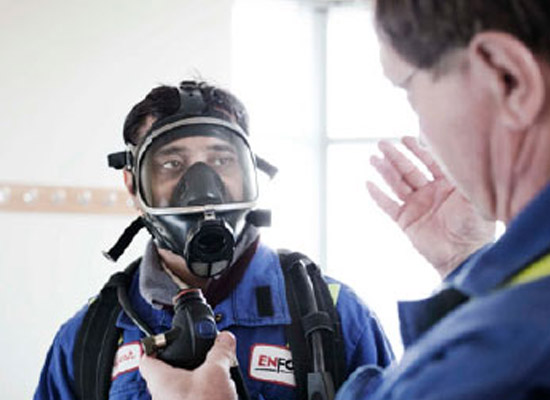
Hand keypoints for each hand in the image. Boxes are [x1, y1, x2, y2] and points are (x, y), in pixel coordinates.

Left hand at [140, 331, 237, 399]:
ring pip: (176, 393)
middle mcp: (160, 398)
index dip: (155, 348)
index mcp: (161, 380)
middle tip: (197, 359)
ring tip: (213, 380)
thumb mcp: (217, 372)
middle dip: (182, 368)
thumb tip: (224, 339)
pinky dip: (198, 399)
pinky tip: (215, 398)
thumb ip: (220, 352)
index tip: (165, 342)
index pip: (146, 359)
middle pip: (164, 376)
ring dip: (192, 386)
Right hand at [367, 137, 494, 277]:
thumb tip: (463, 154)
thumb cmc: (475, 228)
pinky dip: (378, 196)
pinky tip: (369, 184)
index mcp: (447, 184)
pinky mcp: (405, 221)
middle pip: (408, 170)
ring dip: (384, 171)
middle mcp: (430, 192)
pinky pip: (388, 206)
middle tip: (382, 143)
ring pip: (396, 184)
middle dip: (395, 156)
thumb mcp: (475, 199)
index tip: (405, 138)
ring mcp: (416, 206)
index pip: (429, 161)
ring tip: (373, 159)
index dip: (417, 149)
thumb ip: (467, 178)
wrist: (463, 256)